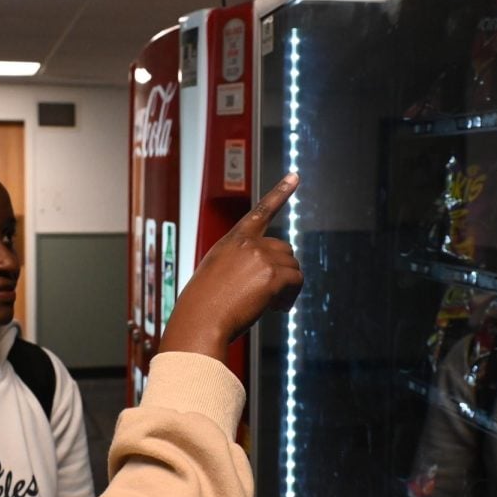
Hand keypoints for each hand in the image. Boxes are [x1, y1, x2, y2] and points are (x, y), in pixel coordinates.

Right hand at [159, 173, 302, 362]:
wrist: (200, 320)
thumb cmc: (203, 305)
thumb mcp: (214, 274)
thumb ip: (238, 266)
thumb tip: (265, 277)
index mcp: (233, 240)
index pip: (261, 211)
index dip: (280, 192)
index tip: (294, 176)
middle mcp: (248, 243)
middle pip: (285, 249)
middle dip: (282, 271)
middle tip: (272, 296)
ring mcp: (261, 257)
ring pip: (293, 267)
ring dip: (287, 287)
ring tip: (270, 305)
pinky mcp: (272, 274)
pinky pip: (296, 282)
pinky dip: (290, 297)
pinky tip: (276, 309)